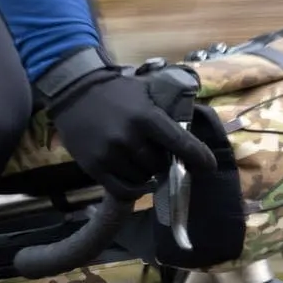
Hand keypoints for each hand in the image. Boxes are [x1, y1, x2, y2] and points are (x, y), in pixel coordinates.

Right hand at [48, 65, 216, 203]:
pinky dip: (133, 189)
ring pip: (142, 178)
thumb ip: (166, 111)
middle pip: (159, 164)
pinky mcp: (95, 167)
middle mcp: (129, 138)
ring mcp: (111, 154)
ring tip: (138, 159)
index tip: (208, 166)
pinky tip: (134, 180)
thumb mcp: (145, 92)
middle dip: (162, 161)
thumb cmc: (115, 92)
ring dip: (145, 173)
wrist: (74, 92)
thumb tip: (191, 132)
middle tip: (156, 152)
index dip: (197, 156)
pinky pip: (123, 190)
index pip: (180, 142)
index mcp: (146, 116)